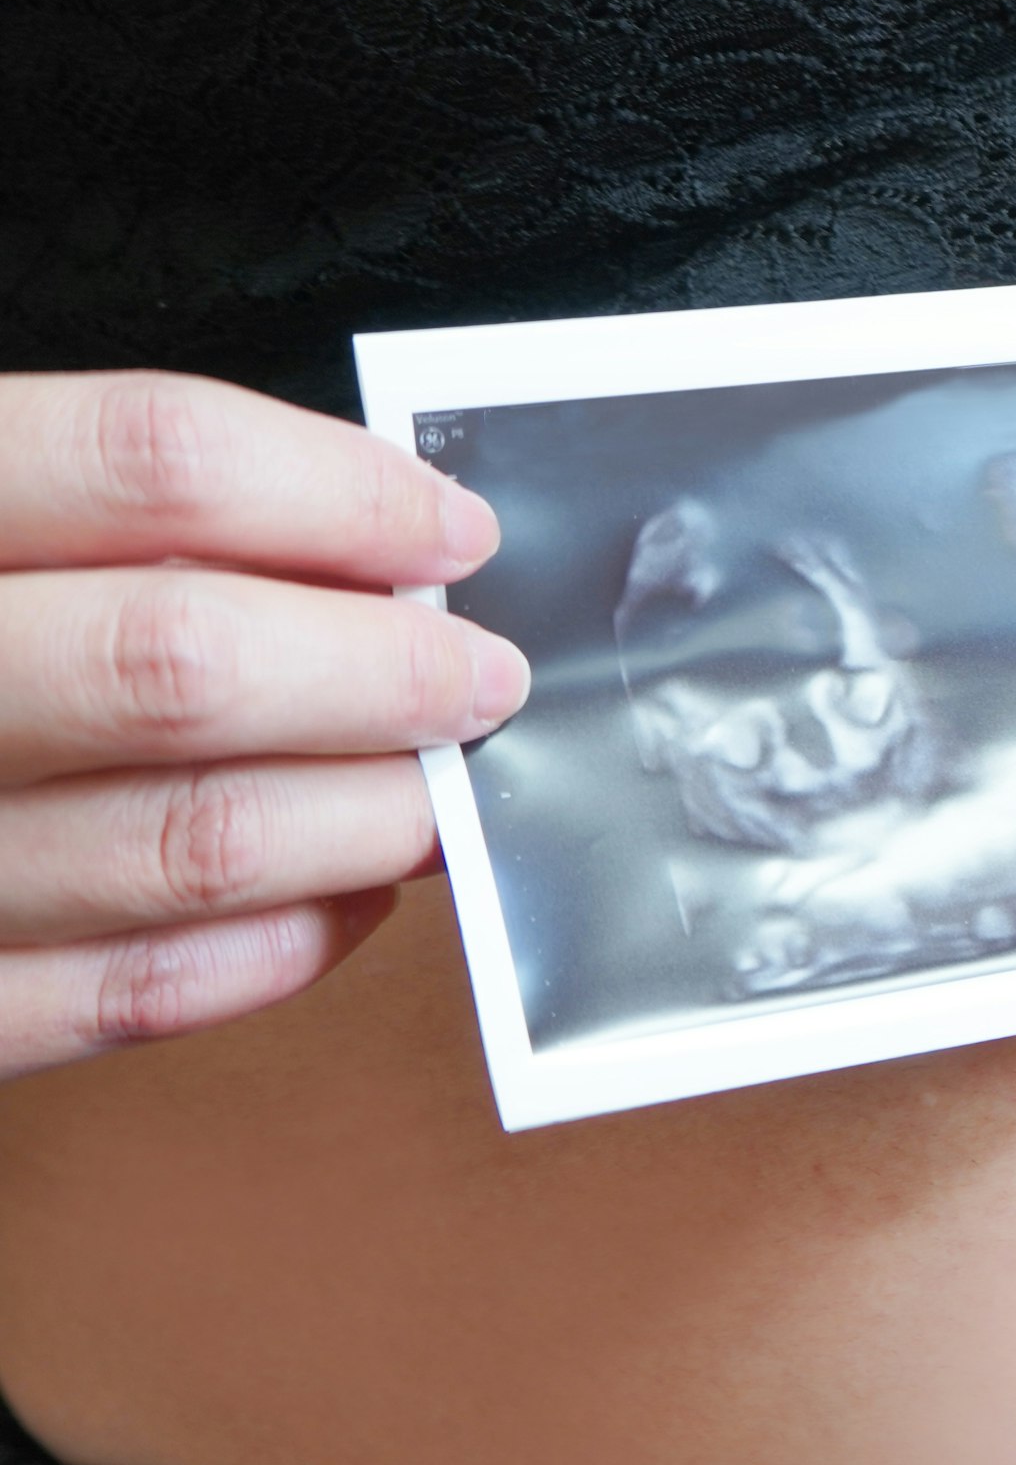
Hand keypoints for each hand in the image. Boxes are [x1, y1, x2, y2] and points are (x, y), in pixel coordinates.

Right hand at [0, 373, 524, 1080]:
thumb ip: (86, 508)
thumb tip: (340, 533)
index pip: (144, 465)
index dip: (334, 492)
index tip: (448, 529)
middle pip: (180, 663)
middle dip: (378, 674)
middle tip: (481, 676)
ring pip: (186, 845)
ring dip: (361, 820)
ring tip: (439, 792)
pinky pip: (119, 998)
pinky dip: (269, 949)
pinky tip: (336, 903)